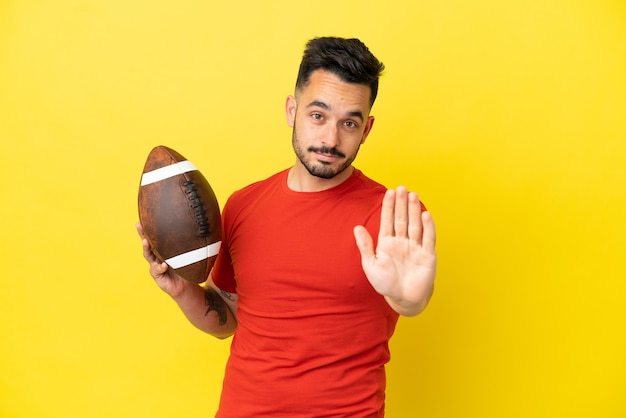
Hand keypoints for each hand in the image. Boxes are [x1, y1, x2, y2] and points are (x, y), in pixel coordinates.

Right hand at [136, 222, 188, 297]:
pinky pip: (157, 269)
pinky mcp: (157, 275)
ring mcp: (155, 265)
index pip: (154, 237)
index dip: (148, 228)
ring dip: (147, 248)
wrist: (185, 285)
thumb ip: (185, 245)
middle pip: (147, 244)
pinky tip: (164, 265)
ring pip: (148, 256)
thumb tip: (194, 228)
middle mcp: (156, 256)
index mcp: (162, 249)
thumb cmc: (185, 268)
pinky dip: (161, 266)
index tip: (142, 218)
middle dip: (142, 234)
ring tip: (146, 242)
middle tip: (139, 225)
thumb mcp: (185, 254)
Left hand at [353, 187, 436, 315]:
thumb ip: (365, 246)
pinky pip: (428, 239)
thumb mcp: (371, 265)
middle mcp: (402, 242)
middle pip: (402, 219)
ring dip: (414, 210)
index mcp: (387, 242)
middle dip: (401, 204)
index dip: (388, 206)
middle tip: (402, 188)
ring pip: (414, 225)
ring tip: (413, 195)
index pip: (388, 220)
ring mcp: (415, 247)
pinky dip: (428, 227)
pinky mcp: (428, 256)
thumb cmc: (386, 283)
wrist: (404, 299)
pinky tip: (426, 215)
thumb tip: (356, 227)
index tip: (389, 192)